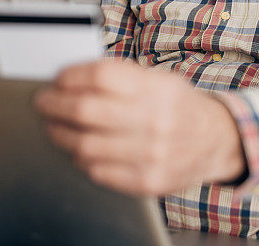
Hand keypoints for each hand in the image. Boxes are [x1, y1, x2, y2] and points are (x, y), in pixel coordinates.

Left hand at [34, 58, 245, 195]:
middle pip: (85, 110)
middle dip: (54, 105)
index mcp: (158, 89)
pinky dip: (81, 160)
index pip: (101, 76)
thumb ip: (120, 77)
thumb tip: (71, 78)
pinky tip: (79, 150)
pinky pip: (98, 172)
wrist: (215, 141)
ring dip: (60, 134)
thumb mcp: (159, 79)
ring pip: (85, 145)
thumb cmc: (178, 106)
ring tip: (54, 127)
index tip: (57, 79)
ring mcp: (151, 154)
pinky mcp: (147, 181)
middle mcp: (155, 121)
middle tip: (43, 103)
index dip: (70, 76)